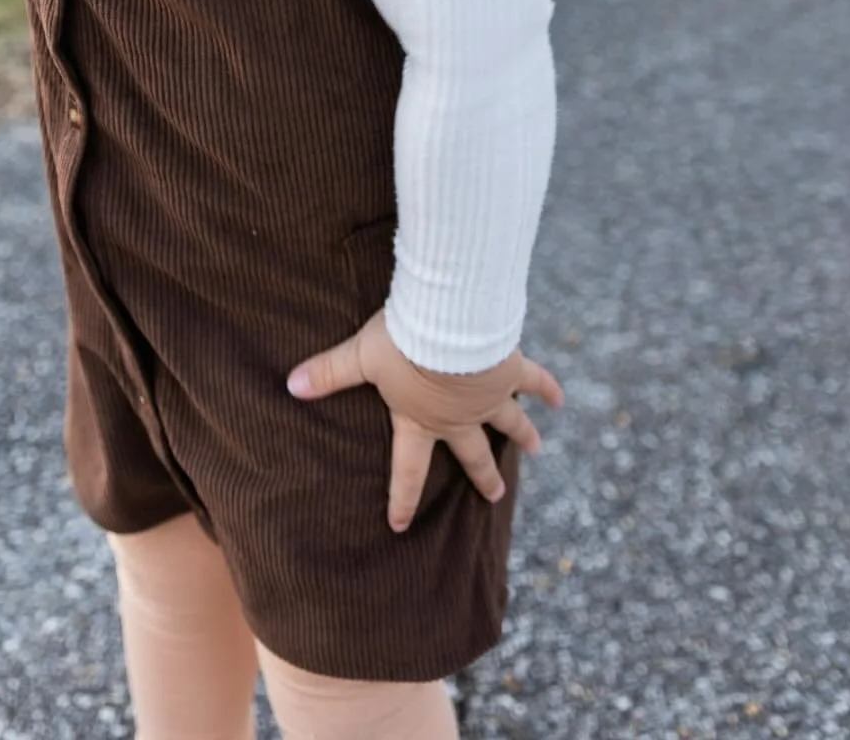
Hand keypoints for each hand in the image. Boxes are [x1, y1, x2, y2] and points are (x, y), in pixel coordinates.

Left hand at [287, 309, 563, 532]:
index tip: (401, 525)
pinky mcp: (510, 370)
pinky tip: (559, 399)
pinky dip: (549, 389)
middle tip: (495, 496)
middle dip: (482, 475)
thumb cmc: (401, 340)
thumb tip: (289, 385)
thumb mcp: (360, 355)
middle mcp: (458, 417)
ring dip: (523, 436)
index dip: (403, 498)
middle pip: (471, 453)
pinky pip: (534, 381)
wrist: (451, 324)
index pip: (408, 468)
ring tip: (537, 449)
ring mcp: (489, 396)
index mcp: (420, 420)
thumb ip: (327, 373)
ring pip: (509, 422)